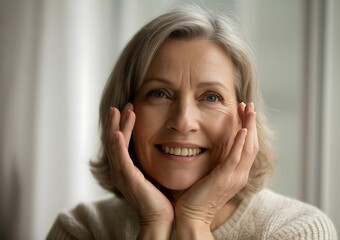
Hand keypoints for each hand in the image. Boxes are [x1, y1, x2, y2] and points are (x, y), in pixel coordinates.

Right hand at [106, 104, 173, 238]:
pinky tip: (117, 132)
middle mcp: (120, 170)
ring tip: (120, 110)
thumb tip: (161, 148)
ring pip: (115, 145)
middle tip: (122, 106)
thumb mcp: (154, 175)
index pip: (121, 143)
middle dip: (118, 121)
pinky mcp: (128, 179)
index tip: (130, 110)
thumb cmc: (160, 199)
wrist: (161, 219)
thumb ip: (152, 162)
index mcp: (126, 169)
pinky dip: (118, 145)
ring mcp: (122, 174)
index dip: (123, 126)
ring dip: (117, 126)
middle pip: (114, 141)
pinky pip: (120, 159)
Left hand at [174, 102, 257, 237]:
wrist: (192, 216)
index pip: (248, 146)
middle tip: (248, 105)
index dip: (248, 128)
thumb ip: (216, 162)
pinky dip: (240, 143)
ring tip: (248, 110)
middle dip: (251, 123)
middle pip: (252, 144)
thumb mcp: (210, 175)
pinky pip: (236, 158)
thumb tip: (213, 146)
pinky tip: (242, 130)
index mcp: (237, 174)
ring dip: (249, 127)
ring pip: (248, 147)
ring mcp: (234, 177)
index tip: (244, 112)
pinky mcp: (224, 179)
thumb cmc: (196, 196)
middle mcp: (240, 175)